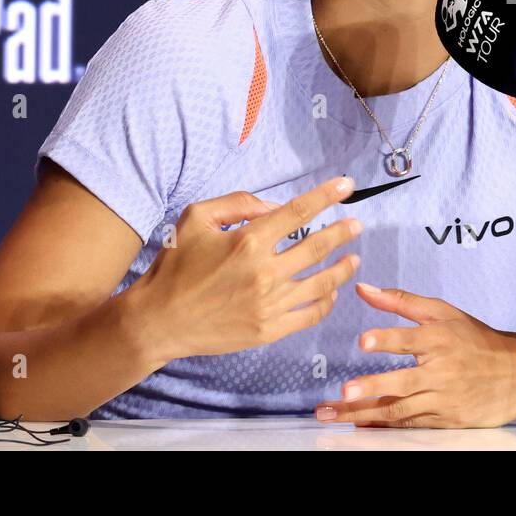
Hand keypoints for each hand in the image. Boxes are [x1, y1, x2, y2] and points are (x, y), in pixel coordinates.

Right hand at [132, 176, 362, 362]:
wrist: (158, 321)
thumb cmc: (175, 266)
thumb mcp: (195, 219)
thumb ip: (237, 203)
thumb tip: (275, 206)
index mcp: (248, 240)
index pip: (299, 212)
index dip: (326, 196)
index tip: (347, 186)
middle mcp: (264, 271)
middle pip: (318, 246)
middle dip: (343, 231)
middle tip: (357, 224)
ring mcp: (269, 303)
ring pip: (322, 282)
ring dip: (343, 267)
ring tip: (354, 258)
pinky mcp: (269, 330)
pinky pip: (310, 313)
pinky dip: (327, 301)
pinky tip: (332, 291)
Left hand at [314, 284, 515, 427]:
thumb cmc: (474, 339)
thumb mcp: (442, 312)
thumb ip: (401, 301)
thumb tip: (363, 288)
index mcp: (441, 340)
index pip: (410, 339)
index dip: (387, 339)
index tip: (363, 342)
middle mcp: (442, 371)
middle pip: (402, 382)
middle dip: (372, 388)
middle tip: (345, 391)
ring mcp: (444, 400)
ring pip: (400, 410)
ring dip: (365, 413)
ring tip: (334, 414)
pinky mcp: (447, 421)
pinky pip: (410, 425)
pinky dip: (384, 427)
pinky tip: (359, 425)